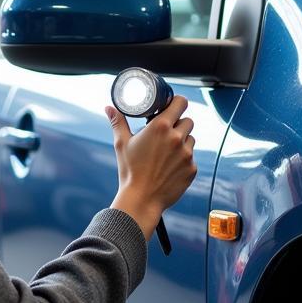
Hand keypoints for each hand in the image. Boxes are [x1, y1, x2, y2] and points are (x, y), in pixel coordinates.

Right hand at [105, 95, 197, 239]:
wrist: (141, 199)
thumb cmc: (130, 172)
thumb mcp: (121, 144)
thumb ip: (117, 122)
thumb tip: (109, 108)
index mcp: (160, 127)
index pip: (180, 102)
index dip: (177, 103)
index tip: (173, 107)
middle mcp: (177, 138)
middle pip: (187, 120)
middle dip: (178, 124)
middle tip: (166, 132)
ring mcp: (187, 154)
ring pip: (191, 139)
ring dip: (183, 141)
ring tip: (167, 152)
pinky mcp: (192, 168)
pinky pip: (191, 158)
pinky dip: (183, 160)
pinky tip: (169, 167)